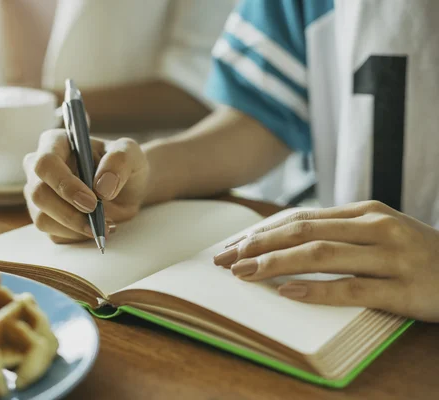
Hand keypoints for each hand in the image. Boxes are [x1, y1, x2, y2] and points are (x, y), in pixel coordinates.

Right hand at [23, 129, 149, 243]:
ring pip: (43, 218)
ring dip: (76, 227)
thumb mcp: (131, 154)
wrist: (127, 188)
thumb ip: (119, 162)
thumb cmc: (124, 165)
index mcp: (55, 143)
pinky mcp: (46, 217)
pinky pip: (54, 233)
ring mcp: (39, 194)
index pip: (46, 163)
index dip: (65, 185)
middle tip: (101, 221)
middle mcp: (39, 168)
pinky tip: (97, 227)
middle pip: (39, 194)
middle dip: (70, 212)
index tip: (91, 201)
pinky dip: (78, 235)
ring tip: (106, 224)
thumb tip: (102, 187)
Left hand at [213, 200, 438, 321]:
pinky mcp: (405, 288)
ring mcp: (391, 256)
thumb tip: (284, 240)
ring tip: (244, 272)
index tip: (231, 246)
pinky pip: (353, 288)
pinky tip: (288, 292)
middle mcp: (376, 227)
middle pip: (303, 231)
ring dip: (276, 263)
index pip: (300, 218)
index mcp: (365, 212)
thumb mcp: (378, 232)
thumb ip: (337, 232)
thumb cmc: (416, 253)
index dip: (262, 232)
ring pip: (321, 254)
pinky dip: (317, 290)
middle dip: (258, 245)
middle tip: (224, 260)